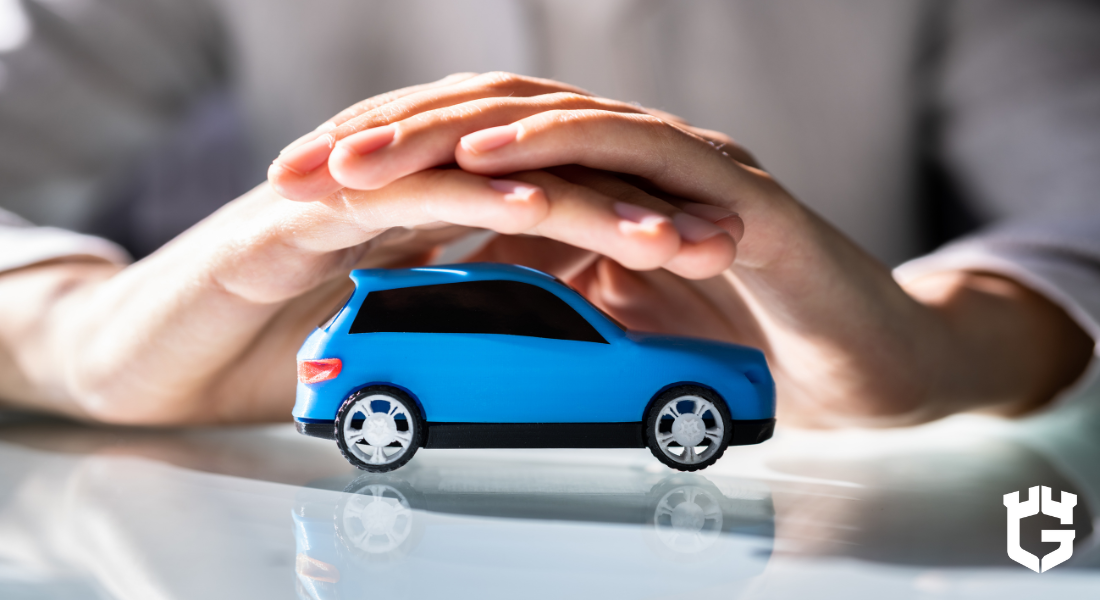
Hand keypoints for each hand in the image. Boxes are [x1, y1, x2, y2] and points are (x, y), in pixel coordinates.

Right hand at [0, 158, 743, 423]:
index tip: (711, 255)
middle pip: (537, 177)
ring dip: (582, 198)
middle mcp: (402, 190)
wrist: (143, 361)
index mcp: (431, 219)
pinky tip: (537, 207)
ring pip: (482, 173)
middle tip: (720, 236)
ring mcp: (350, 191)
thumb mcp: (396, 338)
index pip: (549, 205)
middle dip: (635, 204)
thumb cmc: (265, 355)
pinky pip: (396, 192)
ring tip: (664, 232)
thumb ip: (464, 317)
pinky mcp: (297, 209)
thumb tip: (552, 332)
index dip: (632, 222)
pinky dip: (470, 194)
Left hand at [267, 71, 1092, 424]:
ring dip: (445, 133)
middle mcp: (630, 154)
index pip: (475, 147)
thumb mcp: (614, 314)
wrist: (866, 366)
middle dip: (386, 135)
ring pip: (546, 117)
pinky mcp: (728, 186)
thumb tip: (457, 293)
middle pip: (489, 117)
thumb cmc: (744, 343)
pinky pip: (628, 151)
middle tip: (297, 166)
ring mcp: (678, 161)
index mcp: (597, 177)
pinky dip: (550, 150)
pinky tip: (480, 165)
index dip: (384, 159)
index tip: (297, 191)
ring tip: (360, 159)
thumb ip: (549, 284)